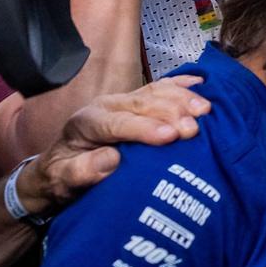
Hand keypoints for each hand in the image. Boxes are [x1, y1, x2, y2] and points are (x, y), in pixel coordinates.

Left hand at [13, 77, 214, 216]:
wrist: (59, 168)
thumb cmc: (62, 177)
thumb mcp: (62, 181)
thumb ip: (81, 171)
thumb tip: (110, 160)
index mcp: (86, 123)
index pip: (117, 123)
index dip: (144, 128)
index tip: (169, 136)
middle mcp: (106, 106)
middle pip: (141, 104)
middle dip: (170, 113)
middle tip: (194, 127)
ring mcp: (123, 101)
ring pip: (154, 93)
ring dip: (182, 99)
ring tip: (206, 110)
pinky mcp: (136, 103)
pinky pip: (161, 88)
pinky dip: (182, 85)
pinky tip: (202, 85)